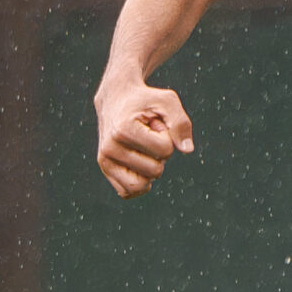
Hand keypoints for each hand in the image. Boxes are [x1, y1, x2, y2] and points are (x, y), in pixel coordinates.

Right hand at [95, 75, 193, 197]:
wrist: (116, 98)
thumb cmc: (145, 100)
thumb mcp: (167, 101)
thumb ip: (181, 123)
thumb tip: (187, 150)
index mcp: (123, 130)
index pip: (165, 150)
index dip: (167, 136)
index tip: (153, 123)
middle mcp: (109, 148)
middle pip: (155, 171)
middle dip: (160, 155)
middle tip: (147, 135)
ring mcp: (105, 161)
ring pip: (142, 185)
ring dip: (151, 168)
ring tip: (142, 147)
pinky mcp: (106, 170)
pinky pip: (129, 192)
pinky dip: (141, 182)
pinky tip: (139, 163)